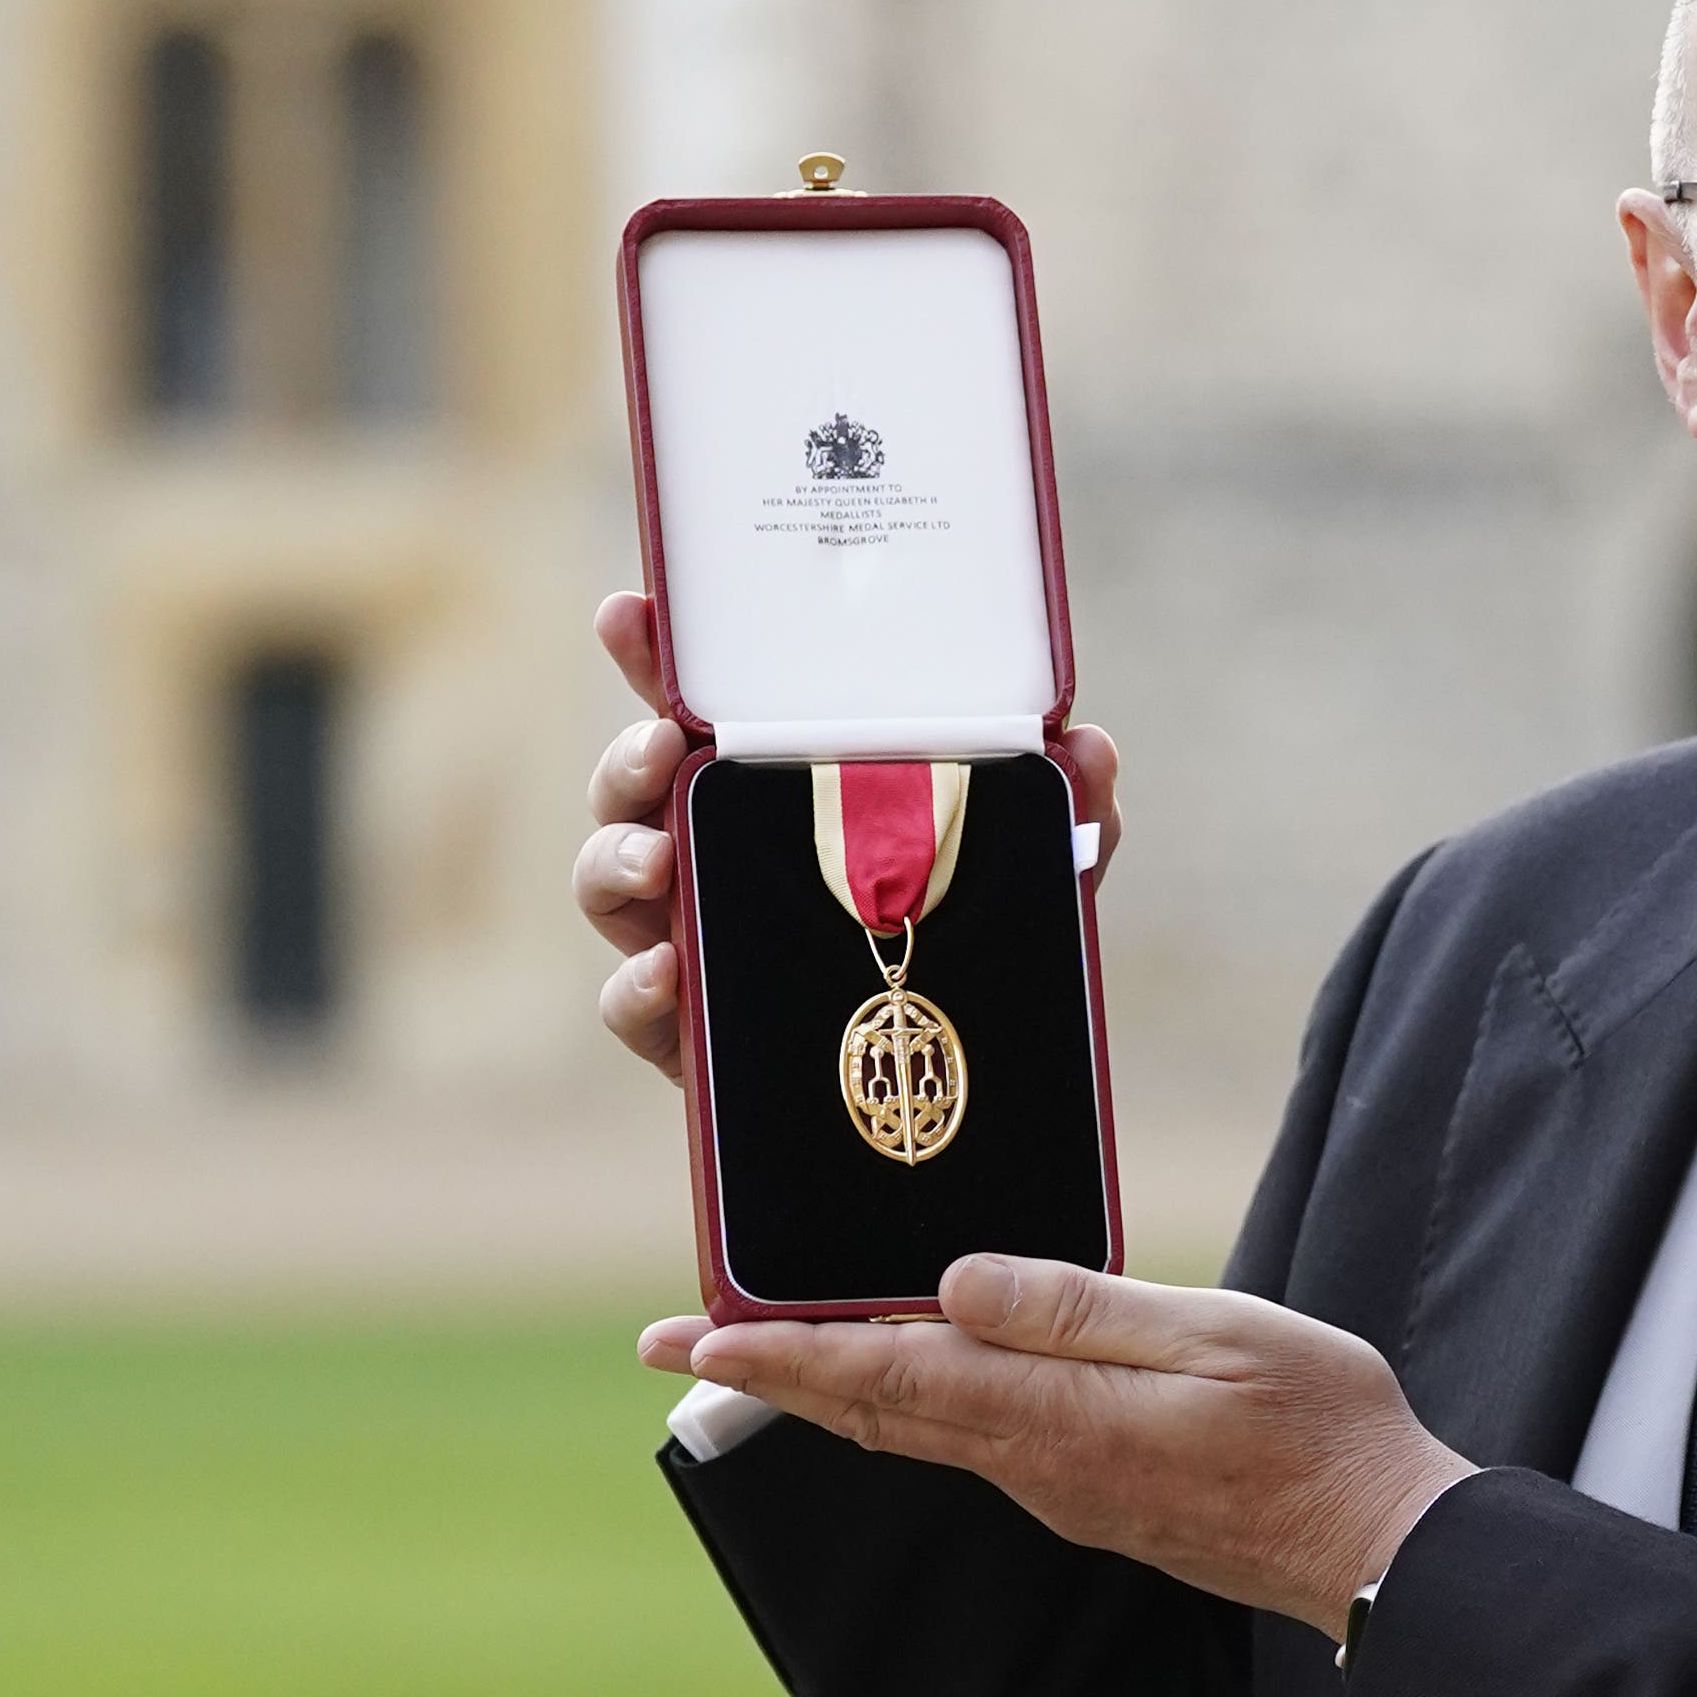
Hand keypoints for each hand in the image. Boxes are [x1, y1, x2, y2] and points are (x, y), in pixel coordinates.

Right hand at [572, 592, 1125, 1085]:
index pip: (703, 708)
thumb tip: (1087, 744)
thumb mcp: (1029, 875)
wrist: (953, 1086)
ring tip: (657, 857)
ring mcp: (688, 936)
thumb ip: (1067, 811)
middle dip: (627, 758)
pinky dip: (636, 987)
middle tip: (661, 747)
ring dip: (615, 860)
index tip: (631, 610)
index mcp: (778, 791)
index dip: (656, 657)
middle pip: (633, 786)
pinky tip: (668, 972)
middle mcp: (716, 852)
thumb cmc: (967, 949)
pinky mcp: (684, 1032)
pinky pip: (630, 1005)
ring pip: (608, 881)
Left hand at [640, 1258, 1475, 1632]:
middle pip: (879, 1414)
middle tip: (681, 1346)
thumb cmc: (1316, 1425)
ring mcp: (1062, 1488)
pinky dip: (908, 1401)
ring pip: (918, 1431)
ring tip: (768, 1354)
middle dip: (774, 1376)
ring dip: (834, 1389)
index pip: (888, 1380)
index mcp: (1057, 1420)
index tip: (694, 1339)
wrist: (1377, 1539)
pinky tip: (907, 1374)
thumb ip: (1078, 1310)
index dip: (784, 1357)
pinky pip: (970, 1441)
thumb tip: (955, 1284)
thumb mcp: (1209, 1335)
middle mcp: (1038, 1465)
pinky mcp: (1092, 1493)